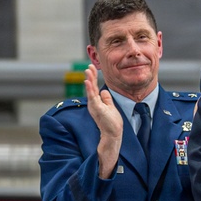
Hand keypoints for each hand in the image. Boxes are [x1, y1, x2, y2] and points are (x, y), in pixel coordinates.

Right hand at [84, 64, 121, 178]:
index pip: (94, 87)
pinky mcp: (96, 109)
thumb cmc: (112, 122)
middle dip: (90, 76)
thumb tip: (104, 91)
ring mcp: (94, 106)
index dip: (93, 78)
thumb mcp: (110, 107)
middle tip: (89, 66)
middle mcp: (94, 103)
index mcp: (97, 102)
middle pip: (91, 87)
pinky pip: (92, 98)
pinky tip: (88, 82)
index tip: (92, 68)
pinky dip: (90, 89)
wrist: (113, 134)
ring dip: (89, 80)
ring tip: (87, 71)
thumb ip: (106, 99)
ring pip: (90, 91)